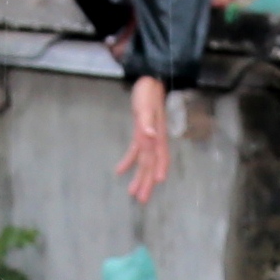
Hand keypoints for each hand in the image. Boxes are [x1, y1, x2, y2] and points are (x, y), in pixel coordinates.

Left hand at [118, 74, 173, 208]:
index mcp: (156, 134)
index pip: (159, 155)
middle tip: (141, 199)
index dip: (158, 168)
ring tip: (133, 193)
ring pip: (145, 162)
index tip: (156, 183)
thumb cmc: (148, 92)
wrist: (149, 80)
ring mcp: (148, 137)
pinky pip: (136, 152)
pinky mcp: (140, 133)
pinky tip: (120, 171)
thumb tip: (151, 136)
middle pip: (151, 164)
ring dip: (140, 177)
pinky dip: (129, 161)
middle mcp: (154, 139)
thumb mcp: (146, 104)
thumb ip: (147, 121)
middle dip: (147, 182)